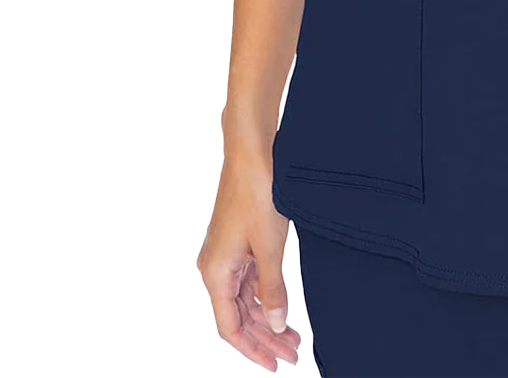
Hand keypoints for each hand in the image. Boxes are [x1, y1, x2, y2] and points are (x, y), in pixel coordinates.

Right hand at [197, 155, 301, 371]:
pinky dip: (266, 294)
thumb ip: (272, 288)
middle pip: (239, 315)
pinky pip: (250, 279)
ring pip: (246, 298)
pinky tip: (282, 303)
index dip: (253, 349)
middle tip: (291, 352)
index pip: (231, 326)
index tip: (273, 364)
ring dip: (268, 317)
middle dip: (265, 336)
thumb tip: (277, 322)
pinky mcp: (240, 241)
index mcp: (216, 271)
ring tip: (292, 334)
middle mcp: (217, 265)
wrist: (253, 151)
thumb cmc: (256, 191)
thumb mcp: (269, 246)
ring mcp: (228, 253)